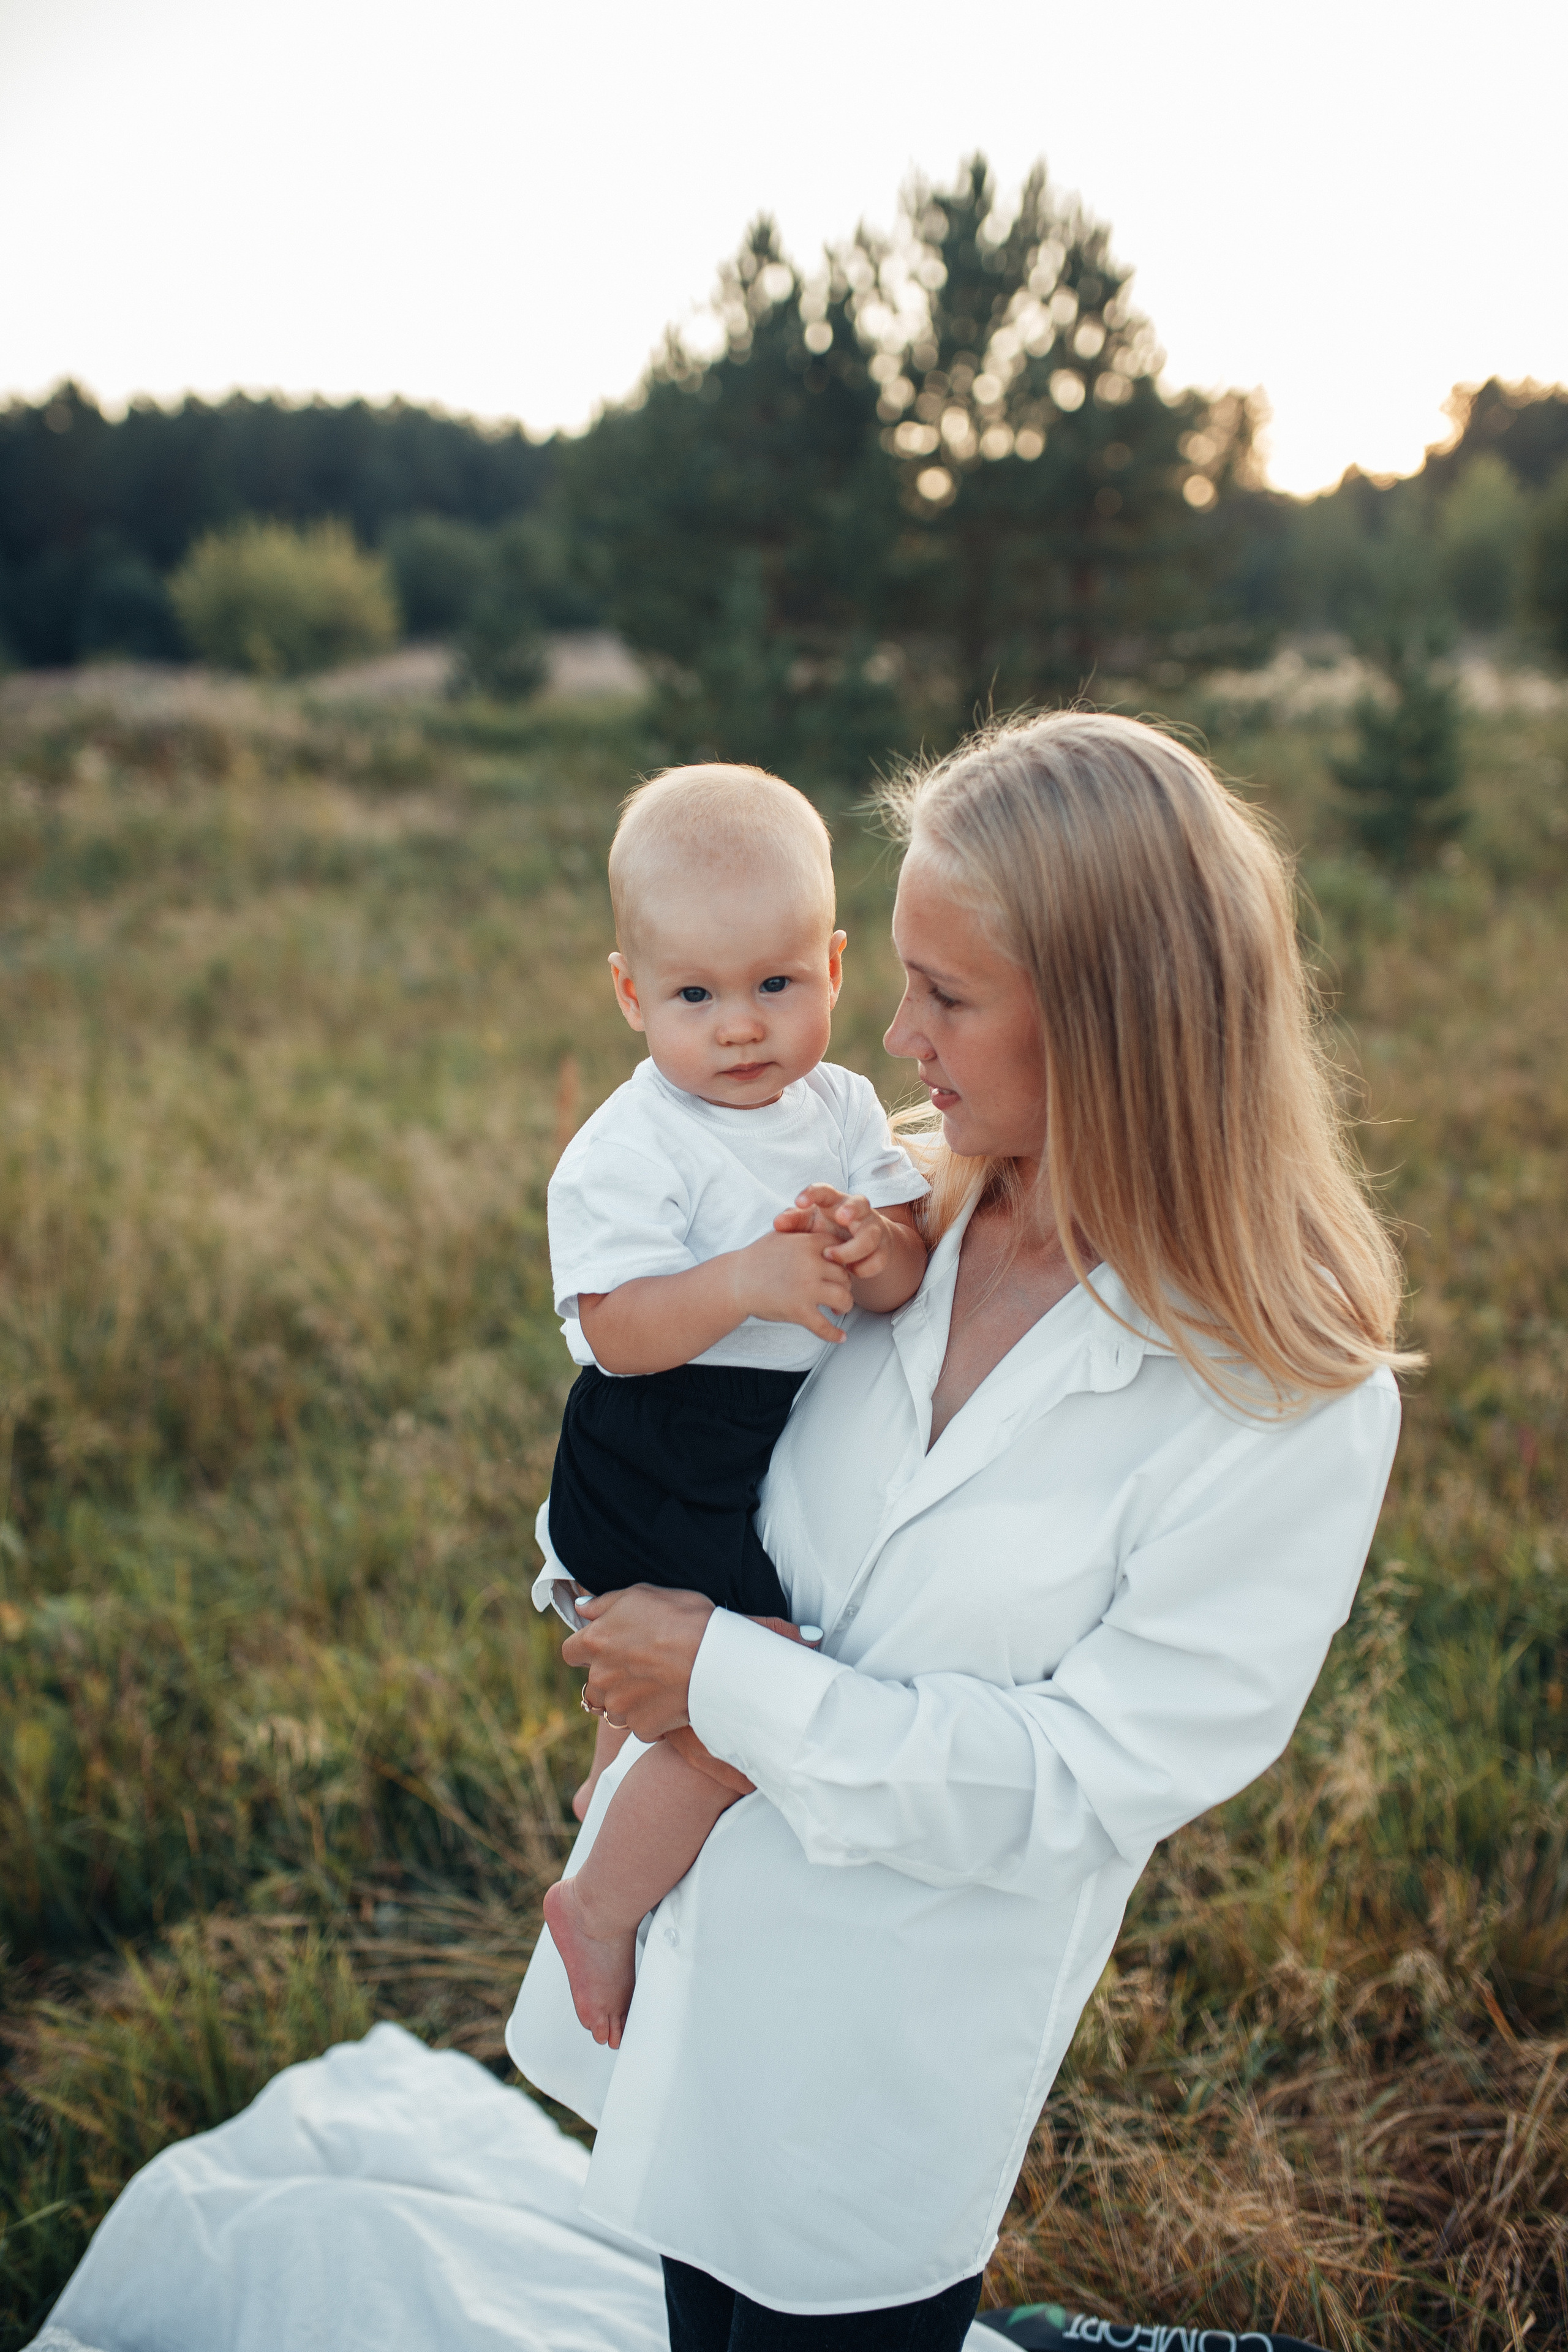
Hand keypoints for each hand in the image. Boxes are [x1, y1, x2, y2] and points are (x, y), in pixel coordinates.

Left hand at [562, 1585, 714, 1739]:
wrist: (715, 1658)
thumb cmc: (682, 1618)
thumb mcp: (641, 1594)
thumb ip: (604, 1603)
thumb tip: (582, 1609)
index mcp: (595, 1642)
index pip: (570, 1652)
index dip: (587, 1649)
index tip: (606, 1647)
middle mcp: (600, 1677)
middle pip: (592, 1684)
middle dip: (608, 1677)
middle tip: (639, 1666)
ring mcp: (620, 1705)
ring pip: (613, 1708)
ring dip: (627, 1700)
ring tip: (655, 1686)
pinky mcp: (642, 1726)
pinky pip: (640, 1726)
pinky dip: (651, 1717)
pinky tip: (669, 1701)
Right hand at [728, 1227, 853, 1343]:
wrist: (735, 1281)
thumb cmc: (757, 1258)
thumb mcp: (781, 1235)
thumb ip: (805, 1233)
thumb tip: (825, 1236)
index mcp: (808, 1244)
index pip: (841, 1250)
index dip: (842, 1261)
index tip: (838, 1269)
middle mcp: (811, 1265)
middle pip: (845, 1276)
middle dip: (844, 1285)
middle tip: (837, 1291)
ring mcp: (806, 1289)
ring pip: (844, 1299)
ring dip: (844, 1306)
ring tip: (838, 1309)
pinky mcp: (799, 1311)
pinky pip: (824, 1326)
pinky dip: (834, 1334)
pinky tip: (841, 1337)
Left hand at [775, 1185, 898, 1283]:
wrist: (860, 1244)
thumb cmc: (827, 1229)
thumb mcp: (809, 1224)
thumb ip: (794, 1221)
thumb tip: (777, 1223)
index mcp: (836, 1202)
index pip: (826, 1191)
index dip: (814, 1194)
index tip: (799, 1201)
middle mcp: (858, 1211)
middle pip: (860, 1204)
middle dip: (852, 1210)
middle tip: (841, 1218)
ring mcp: (874, 1229)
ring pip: (870, 1236)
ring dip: (851, 1248)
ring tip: (830, 1257)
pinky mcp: (883, 1249)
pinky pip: (879, 1259)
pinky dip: (864, 1267)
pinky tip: (851, 1271)